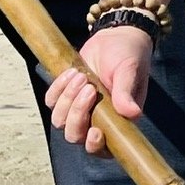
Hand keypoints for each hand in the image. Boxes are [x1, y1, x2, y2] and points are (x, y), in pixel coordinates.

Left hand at [45, 25, 152, 156]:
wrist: (116, 36)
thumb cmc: (129, 55)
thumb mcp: (130, 70)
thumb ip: (126, 92)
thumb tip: (133, 113)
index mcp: (118, 122)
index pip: (103, 148)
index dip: (95, 145)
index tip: (95, 130)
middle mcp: (97, 120)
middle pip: (75, 136)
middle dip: (77, 115)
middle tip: (89, 88)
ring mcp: (79, 109)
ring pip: (60, 121)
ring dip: (67, 100)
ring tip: (81, 76)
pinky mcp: (66, 95)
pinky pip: (51, 102)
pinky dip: (58, 88)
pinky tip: (72, 72)